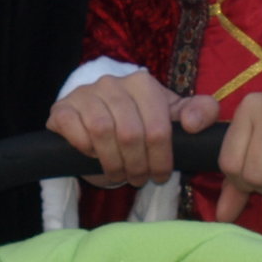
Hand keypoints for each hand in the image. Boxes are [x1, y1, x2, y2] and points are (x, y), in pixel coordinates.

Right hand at [48, 71, 219, 188]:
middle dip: (138, 165)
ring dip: (113, 162)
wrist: (97, 124)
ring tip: (120, 174)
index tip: (160, 176)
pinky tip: (94, 157)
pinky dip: (86, 150)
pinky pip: (75, 131)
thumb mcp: (172, 118)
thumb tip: (194, 123)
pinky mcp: (61, 109)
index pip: (157, 128)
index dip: (161, 159)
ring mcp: (84, 94)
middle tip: (139, 179)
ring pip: (102, 132)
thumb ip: (200, 112)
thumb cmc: (140, 123)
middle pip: (130, 134)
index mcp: (142, 84)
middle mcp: (112, 83)